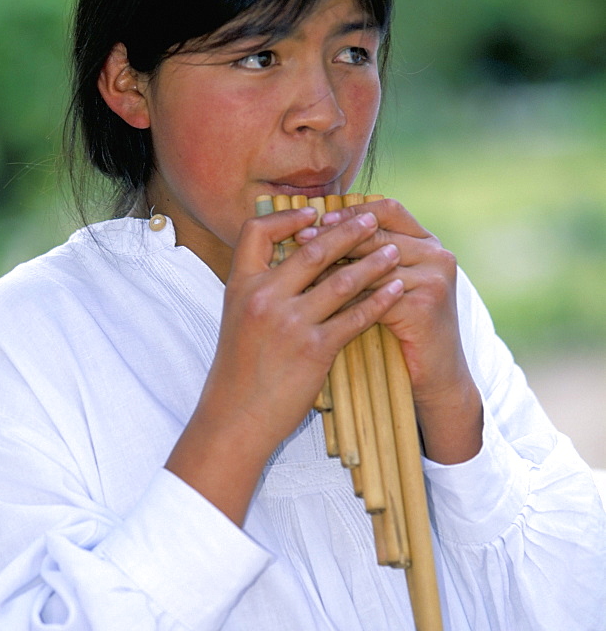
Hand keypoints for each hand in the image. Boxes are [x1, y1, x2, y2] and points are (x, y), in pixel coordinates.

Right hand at [166, 206, 403, 522]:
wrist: (235, 418)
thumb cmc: (238, 371)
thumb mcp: (237, 320)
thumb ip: (260, 290)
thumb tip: (292, 263)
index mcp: (240, 286)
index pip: (256, 232)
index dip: (286, 217)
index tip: (314, 212)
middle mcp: (263, 298)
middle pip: (311, 249)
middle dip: (346, 230)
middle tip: (370, 219)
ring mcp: (289, 323)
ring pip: (341, 280)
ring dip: (372, 262)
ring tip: (394, 251)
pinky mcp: (313, 349)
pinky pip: (355, 317)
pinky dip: (379, 300)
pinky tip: (395, 290)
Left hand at [297, 198, 482, 463]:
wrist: (434, 378)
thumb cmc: (404, 331)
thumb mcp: (387, 286)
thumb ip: (367, 258)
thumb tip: (314, 234)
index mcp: (428, 242)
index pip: (388, 209)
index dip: (351, 212)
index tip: (316, 220)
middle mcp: (437, 253)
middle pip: (378, 231)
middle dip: (336, 234)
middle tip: (301, 239)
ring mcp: (434, 277)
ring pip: (373, 261)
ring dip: (334, 263)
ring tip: (302, 268)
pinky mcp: (425, 304)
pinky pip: (375, 293)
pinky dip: (345, 295)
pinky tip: (318, 299)